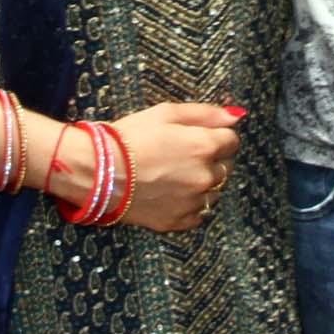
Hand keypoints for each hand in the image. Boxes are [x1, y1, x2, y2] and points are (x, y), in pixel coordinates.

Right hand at [93, 103, 240, 233]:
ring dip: (203, 183)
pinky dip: (191, 204)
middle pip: (226, 167)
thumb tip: (236, 115)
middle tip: (183, 154)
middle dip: (212, 159)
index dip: (217, 136)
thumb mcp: (165, 113)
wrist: (97, 173)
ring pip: (214, 192)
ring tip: (175, 175)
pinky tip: (171, 193)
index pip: (232, 141)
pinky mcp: (178, 221)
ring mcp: (193, 202)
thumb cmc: (128, 137)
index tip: (199, 136)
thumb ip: (205, 113)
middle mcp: (205, 176)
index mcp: (205, 146)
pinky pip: (198, 214)